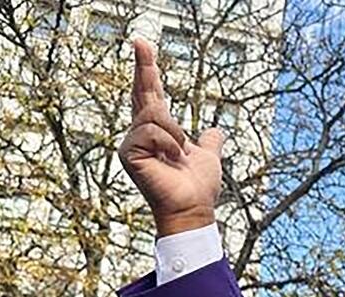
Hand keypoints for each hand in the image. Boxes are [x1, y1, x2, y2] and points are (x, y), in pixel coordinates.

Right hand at [119, 38, 223, 236]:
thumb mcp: (209, 157)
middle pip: (143, 93)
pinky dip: (169, 143)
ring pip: (155, 113)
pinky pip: (152, 131)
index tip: (142, 45)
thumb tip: (217, 132)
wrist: (193, 208)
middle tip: (140, 40)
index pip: (150, 95)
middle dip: (144, 66)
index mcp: (158, 132)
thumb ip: (210, 143)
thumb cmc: (198, 188)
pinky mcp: (128, 152)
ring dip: (175, 133)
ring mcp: (132, 143)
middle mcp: (140, 134)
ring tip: (179, 154)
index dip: (146, 70)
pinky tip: (172, 158)